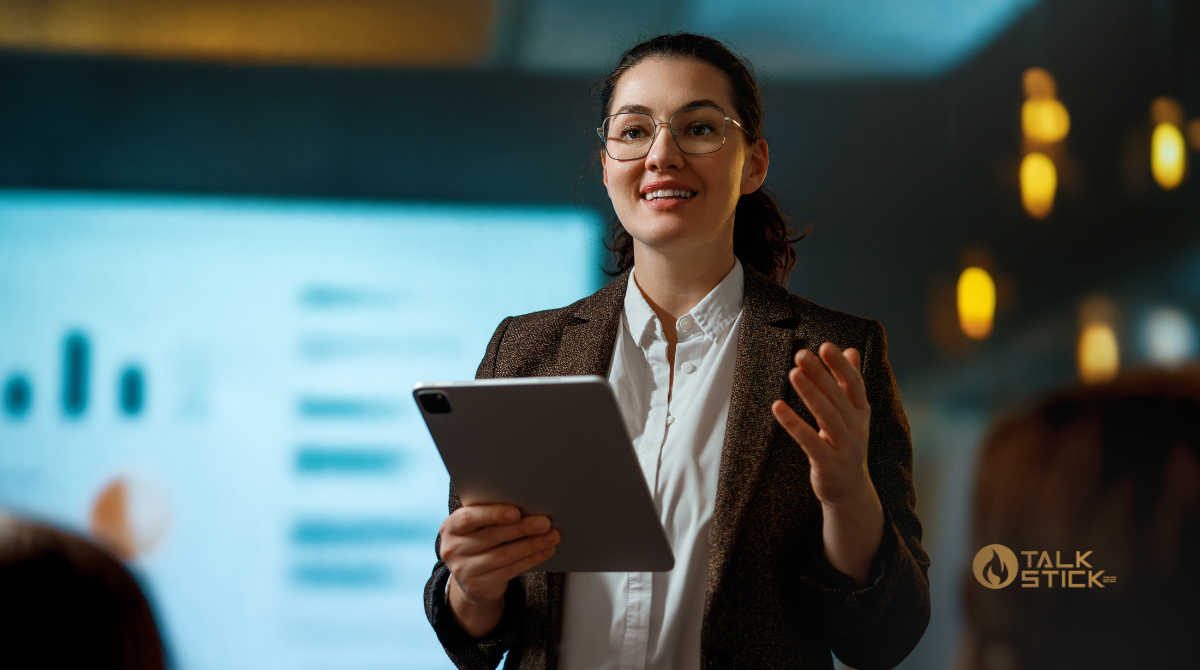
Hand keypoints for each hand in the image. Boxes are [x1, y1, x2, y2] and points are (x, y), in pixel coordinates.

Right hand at [439, 504, 559, 636]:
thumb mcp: (475, 527)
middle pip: (492, 537)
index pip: (469, 518)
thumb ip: (490, 515)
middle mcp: (453, 549)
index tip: (516, 512)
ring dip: (532, 544)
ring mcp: (464, 570)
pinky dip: (531, 559)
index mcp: (450, 527)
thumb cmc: (478, 541)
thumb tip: (527, 504)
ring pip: (504, 555)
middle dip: (521, 528)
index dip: (493, 514)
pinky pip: (510, 570)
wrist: (469, 578)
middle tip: (545, 522)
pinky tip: (546, 551)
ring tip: (552, 536)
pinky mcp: (479, 586)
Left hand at [771, 342, 882, 584]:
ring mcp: (844, 447)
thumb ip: (850, 382)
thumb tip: (851, 349)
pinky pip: (809, 441)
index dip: (841, 365)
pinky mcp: (828, 464)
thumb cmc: (846, 445)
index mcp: (860, 413)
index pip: (854, 384)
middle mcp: (856, 428)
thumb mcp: (853, 414)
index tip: (826, 346)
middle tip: (802, 354)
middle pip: (838, 397)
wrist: (851, 492)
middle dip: (821, 374)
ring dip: (810, 394)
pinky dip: (793, 423)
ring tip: (793, 373)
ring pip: (827, 417)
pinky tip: (777, 407)